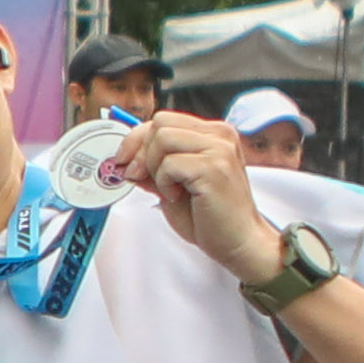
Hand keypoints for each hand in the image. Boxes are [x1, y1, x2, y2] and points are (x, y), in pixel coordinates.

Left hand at [133, 111, 286, 280]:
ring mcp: (219, 149)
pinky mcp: (214, 167)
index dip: (137, 140)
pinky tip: (177, 196)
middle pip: (160, 123)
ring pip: (162, 138)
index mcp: (213, 134)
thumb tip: (125, 158)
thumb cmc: (211, 218)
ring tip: (169, 189)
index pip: (163, 120)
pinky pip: (169, 163)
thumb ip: (153, 167)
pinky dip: (164, 183)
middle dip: (141, 152)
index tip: (124, 161)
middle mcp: (219, 135)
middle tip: (142, 178)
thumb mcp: (173, 185)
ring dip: (154, 167)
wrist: (239, 243)